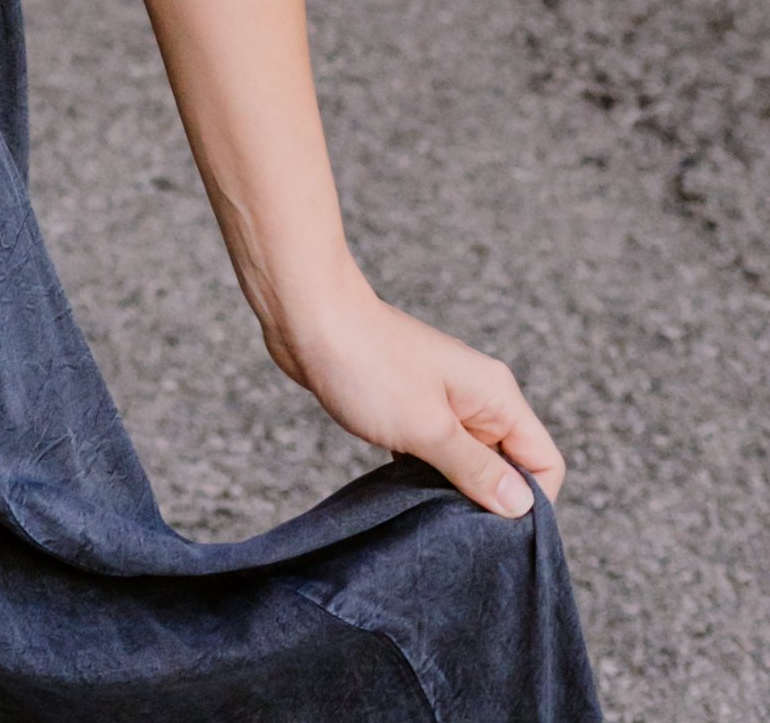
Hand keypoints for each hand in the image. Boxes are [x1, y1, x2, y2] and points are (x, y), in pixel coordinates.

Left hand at [271, 274, 563, 517]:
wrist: (306, 316)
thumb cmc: (368, 364)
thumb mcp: (427, 427)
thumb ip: (476, 469)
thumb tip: (522, 507)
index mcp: (496, 396)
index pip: (544, 462)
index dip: (533, 504)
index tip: (500, 535)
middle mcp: (477, 398)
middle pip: (509, 468)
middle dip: (491, 504)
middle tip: (460, 535)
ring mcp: (443, 402)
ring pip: (469, 464)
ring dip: (454, 492)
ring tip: (429, 517)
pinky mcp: (411, 408)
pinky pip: (435, 455)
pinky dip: (427, 477)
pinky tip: (405, 496)